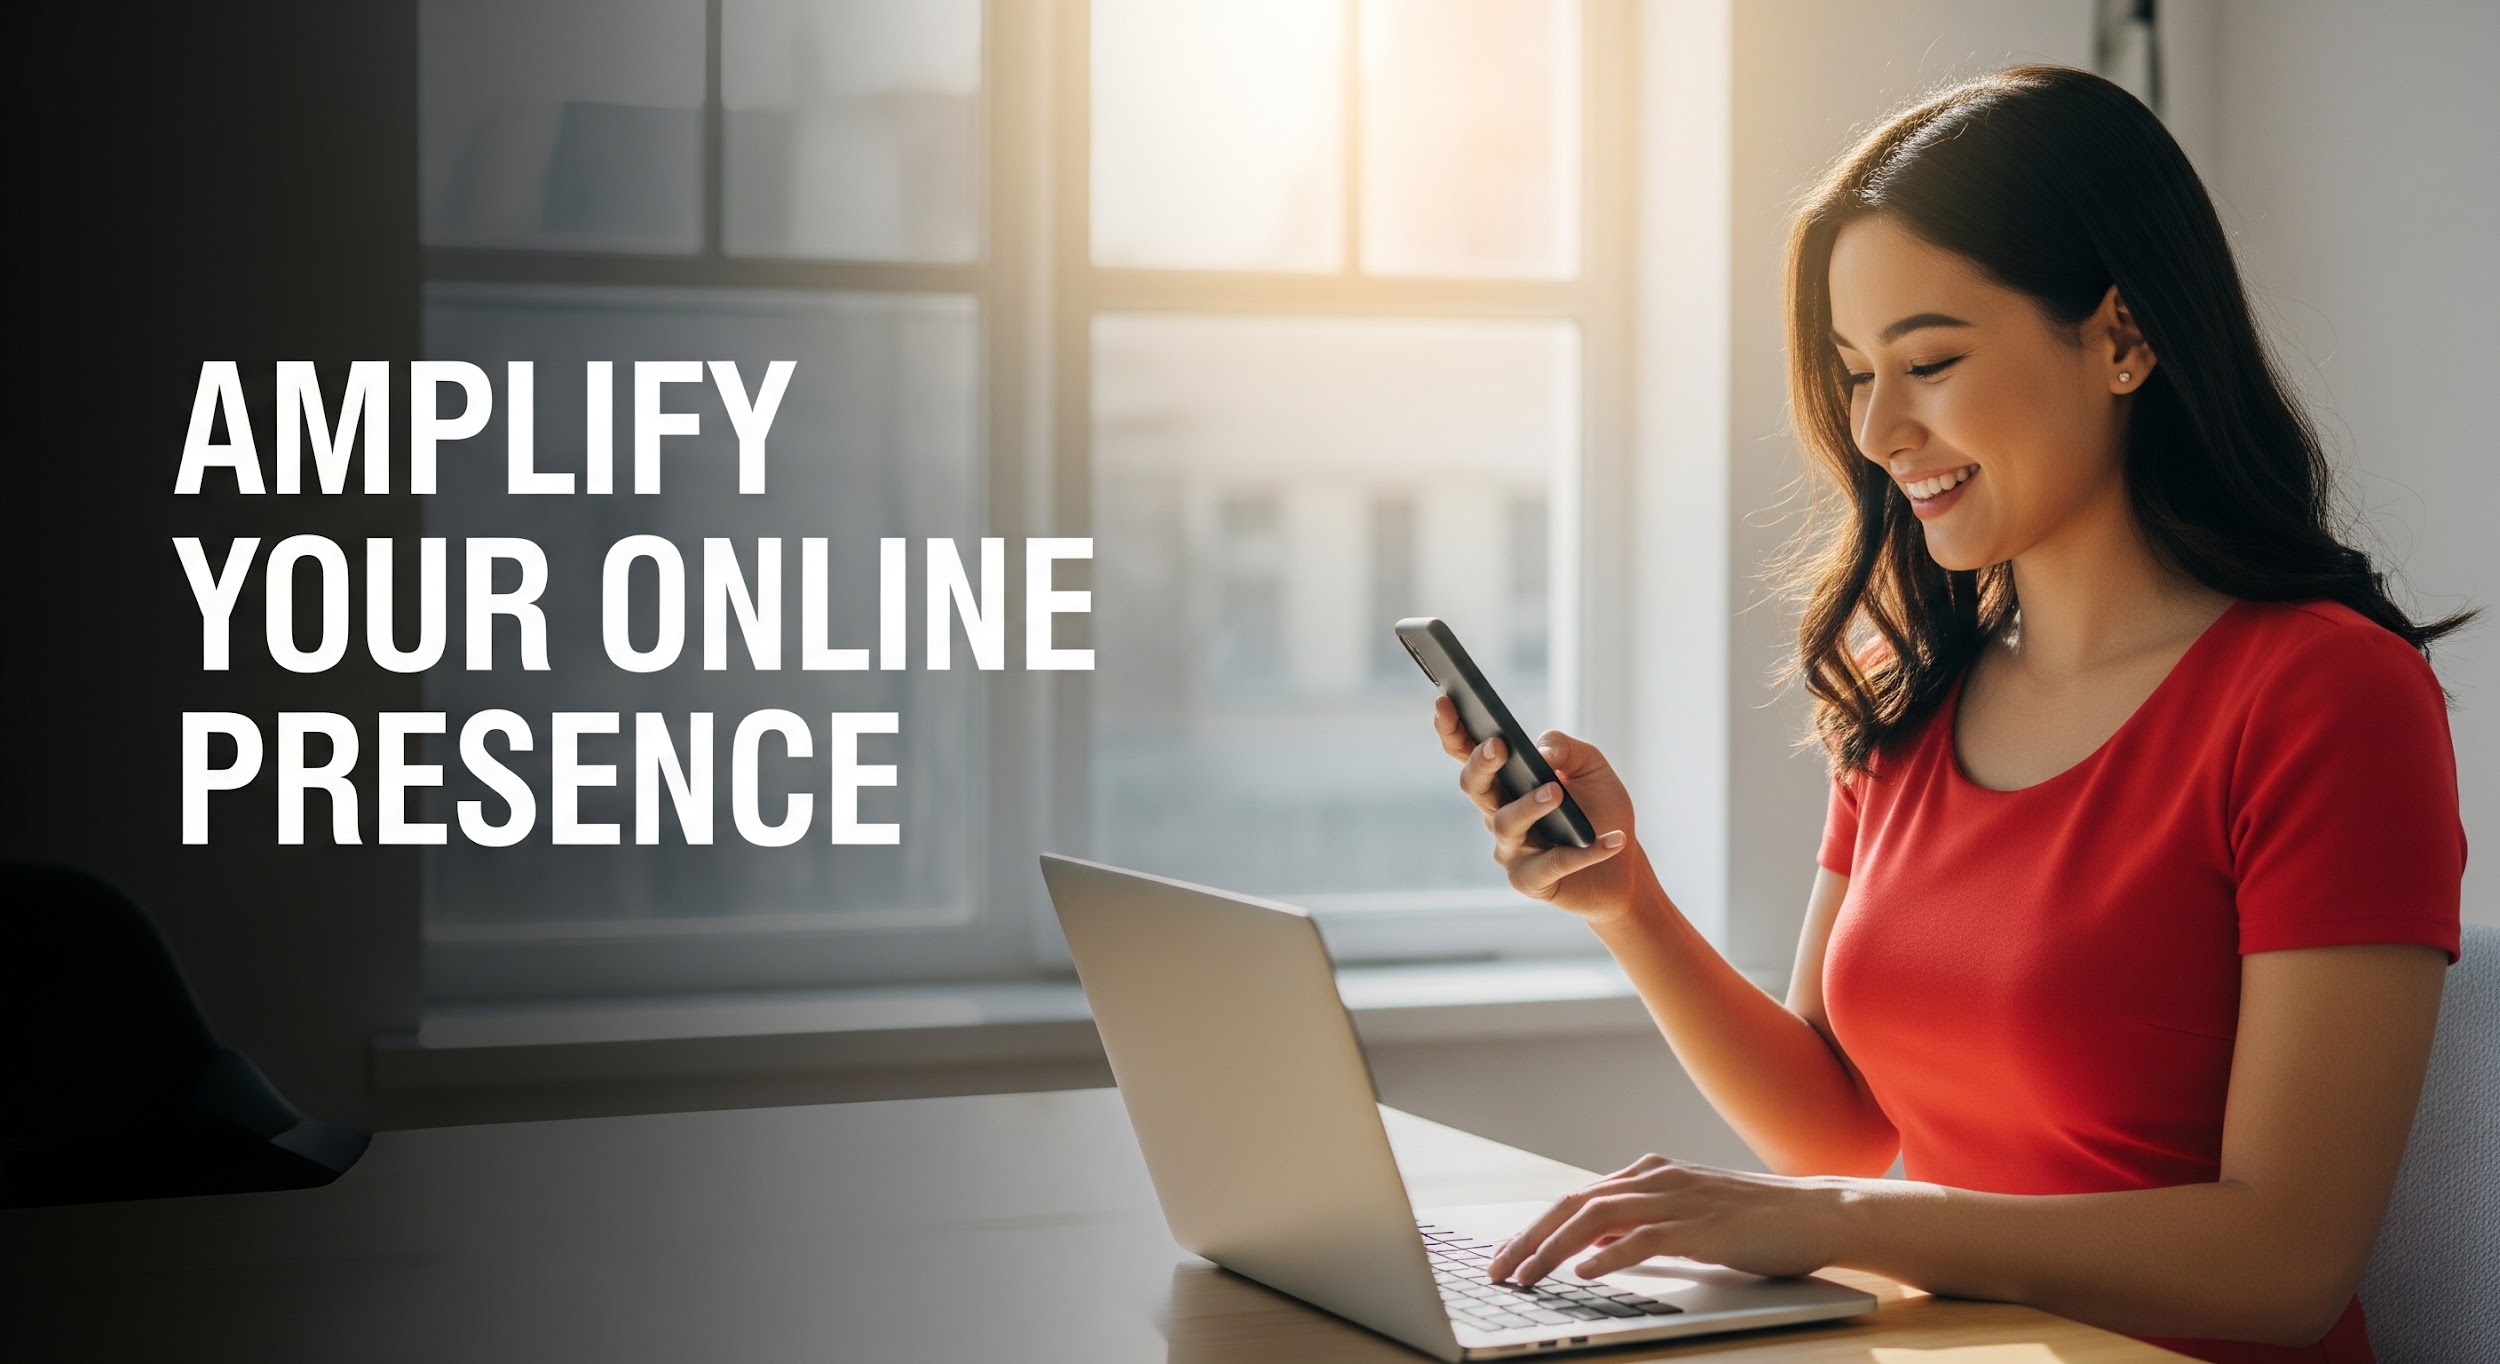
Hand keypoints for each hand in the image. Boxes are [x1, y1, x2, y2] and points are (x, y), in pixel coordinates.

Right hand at [1430, 696, 1638, 921]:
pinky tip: (1613, 840)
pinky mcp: (1530, 881)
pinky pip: (1551, 865)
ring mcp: (1511, 849)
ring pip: (1506, 824)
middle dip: (1481, 764)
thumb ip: (1566, 748)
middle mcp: (1499, 813)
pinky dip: (1583, 853)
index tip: (1445, 701)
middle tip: (1499, 746)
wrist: (1623, 866)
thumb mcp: (1592, 767)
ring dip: (1530, 805)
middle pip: (1474, 787)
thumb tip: (1541, 752)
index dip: (1452, 730)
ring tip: (1557, 793)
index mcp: (1506, 781)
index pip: (1468, 753)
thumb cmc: (1600, 810)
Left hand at [1485, 1155, 1853, 1286]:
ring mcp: (1680, 1199)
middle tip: (1497, 1270)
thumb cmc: (1755, 1221)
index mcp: (1649, 1176)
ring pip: (1598, 1217)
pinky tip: (1584, 1273)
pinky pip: (1646, 1238)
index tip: (1504, 1255)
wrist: (1819, 1212)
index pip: (1576, 1199)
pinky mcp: (1704, 1226)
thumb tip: (1588, 1248)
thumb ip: (1639, 1225)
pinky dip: (1609, 1255)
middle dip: (1529, 1237)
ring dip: (1554, 1248)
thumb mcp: (1686, 1218)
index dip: (1535, 1227)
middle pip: (1574, 1203)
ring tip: (1527, 1275)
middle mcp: (1657, 1180)